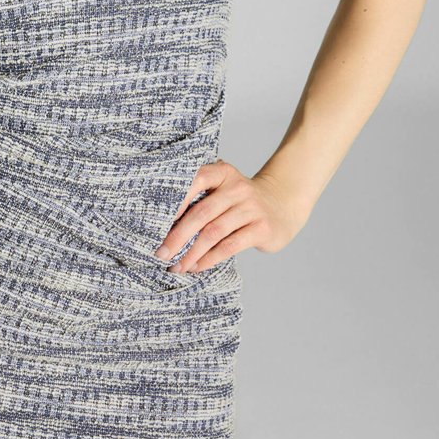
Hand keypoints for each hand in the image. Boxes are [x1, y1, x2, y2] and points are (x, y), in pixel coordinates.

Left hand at [153, 159, 311, 272]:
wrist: (283, 205)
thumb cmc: (240, 200)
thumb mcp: (224, 187)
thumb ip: (200, 193)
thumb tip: (160, 218)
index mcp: (223, 172)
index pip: (195, 180)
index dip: (174, 201)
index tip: (156, 222)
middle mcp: (237, 187)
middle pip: (201, 212)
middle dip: (177, 236)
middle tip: (160, 253)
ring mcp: (251, 208)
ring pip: (213, 233)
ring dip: (191, 253)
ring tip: (176, 266)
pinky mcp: (261, 228)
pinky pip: (229, 246)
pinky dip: (209, 259)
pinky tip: (196, 267)